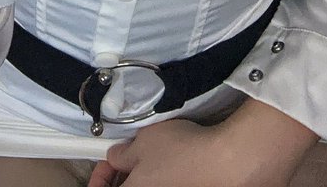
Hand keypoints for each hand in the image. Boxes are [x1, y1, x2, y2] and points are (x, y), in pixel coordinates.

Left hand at [87, 117, 294, 186]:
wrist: (226, 162)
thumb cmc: (181, 153)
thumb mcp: (143, 143)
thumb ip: (123, 154)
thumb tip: (116, 157)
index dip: (99, 180)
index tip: (106, 164)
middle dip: (122, 179)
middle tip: (125, 160)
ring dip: (146, 178)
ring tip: (151, 159)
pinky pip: (167, 186)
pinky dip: (164, 181)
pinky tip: (172, 166)